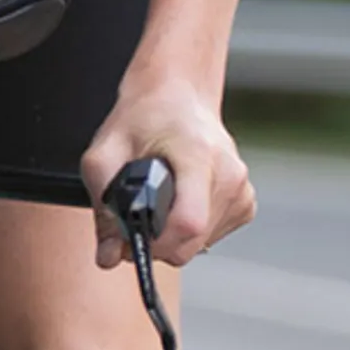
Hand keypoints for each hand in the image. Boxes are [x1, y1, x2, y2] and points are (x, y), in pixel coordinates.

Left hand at [81, 71, 254, 270]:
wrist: (177, 94)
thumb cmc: (145, 117)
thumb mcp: (105, 153)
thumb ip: (104, 208)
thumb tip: (109, 254)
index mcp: (197, 154)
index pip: (188, 223)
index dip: (156, 242)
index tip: (134, 237)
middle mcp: (228, 172)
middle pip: (193, 241)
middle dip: (158, 242)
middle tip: (137, 219)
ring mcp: (241, 187)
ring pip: (202, 244)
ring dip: (173, 236)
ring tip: (161, 200)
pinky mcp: (246, 200)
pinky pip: (213, 236)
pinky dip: (191, 230)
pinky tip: (181, 201)